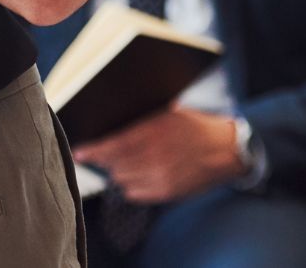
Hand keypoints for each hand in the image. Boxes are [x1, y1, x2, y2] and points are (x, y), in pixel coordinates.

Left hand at [72, 108, 243, 204]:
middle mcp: (156, 156)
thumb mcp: (170, 114)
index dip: (93, 151)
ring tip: (125, 163)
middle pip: (114, 164)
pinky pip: (134, 192)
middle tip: (103, 156)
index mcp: (155, 131)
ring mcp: (161, 176)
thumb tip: (115, 125)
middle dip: (106, 160)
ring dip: (118, 172)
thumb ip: (144, 121)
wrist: (225, 150)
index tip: (80, 153)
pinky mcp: (166, 191)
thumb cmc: (196, 127)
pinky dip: (131, 185)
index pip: (114, 145)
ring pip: (122, 179)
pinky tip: (137, 175)